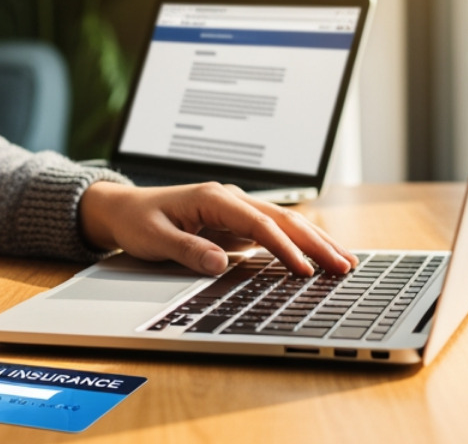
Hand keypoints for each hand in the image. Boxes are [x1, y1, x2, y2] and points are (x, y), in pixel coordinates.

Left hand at [77, 181, 356, 277]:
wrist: (123, 209)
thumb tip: (218, 263)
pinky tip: (317, 259)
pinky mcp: (235, 225)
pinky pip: (273, 234)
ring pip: (284, 224)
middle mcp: (229, 200)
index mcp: (212, 197)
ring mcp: (235, 211)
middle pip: (282, 220)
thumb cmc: (137, 220)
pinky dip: (298, 246)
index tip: (303, 270)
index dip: (284, 247)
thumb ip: (185, 249)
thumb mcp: (153, 238)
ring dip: (314, 242)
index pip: (258, 223)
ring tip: (344, 263)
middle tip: (343, 267)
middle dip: (315, 243)